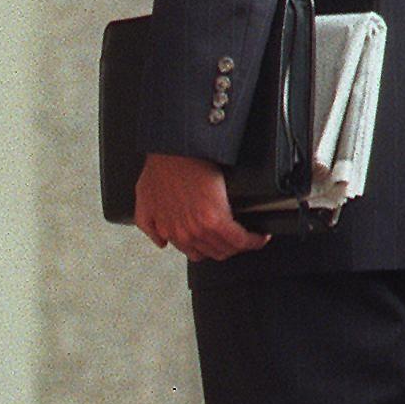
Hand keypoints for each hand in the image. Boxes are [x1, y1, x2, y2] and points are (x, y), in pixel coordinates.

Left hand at [134, 154, 270, 261]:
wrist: (173, 150)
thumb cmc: (161, 167)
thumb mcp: (145, 198)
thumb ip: (149, 223)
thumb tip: (161, 241)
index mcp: (168, 230)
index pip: (194, 252)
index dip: (209, 248)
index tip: (219, 241)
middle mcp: (182, 234)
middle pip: (213, 254)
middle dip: (227, 248)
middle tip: (238, 238)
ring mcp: (198, 229)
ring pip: (227, 249)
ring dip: (242, 245)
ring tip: (251, 237)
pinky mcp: (215, 219)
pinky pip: (240, 239)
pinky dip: (253, 240)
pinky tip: (259, 236)